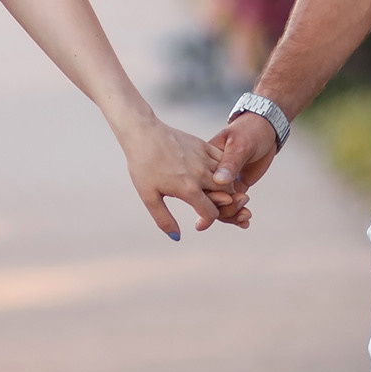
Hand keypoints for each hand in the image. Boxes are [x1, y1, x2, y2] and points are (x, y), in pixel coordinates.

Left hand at [116, 114, 231, 238]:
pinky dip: (224, 170)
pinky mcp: (204, 145)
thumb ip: (163, 219)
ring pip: (228, 178)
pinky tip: (215, 175)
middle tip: (213, 207)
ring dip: (226, 188)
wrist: (142, 133)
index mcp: (188, 189)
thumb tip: (176, 238)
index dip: (207, 221)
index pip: (211, 213)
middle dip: (223, 205)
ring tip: (215, 193)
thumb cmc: (143, 166)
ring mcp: (204, 158)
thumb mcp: (149, 196)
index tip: (198, 222)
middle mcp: (201, 174)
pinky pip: (223, 160)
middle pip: (227, 196)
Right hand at [206, 112, 280, 214]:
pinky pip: (232, 203)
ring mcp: (224, 181)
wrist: (266, 129)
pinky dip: (238, 213)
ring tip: (246, 216)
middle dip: (224, 210)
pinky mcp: (236, 185)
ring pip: (221, 205)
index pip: (202, 185)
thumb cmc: (250, 131)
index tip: (225, 202)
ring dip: (232, 214)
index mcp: (206, 162)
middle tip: (243, 209)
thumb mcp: (240, 144)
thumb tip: (220, 181)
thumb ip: (231, 163)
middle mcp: (212, 173)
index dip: (211, 198)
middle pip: (210, 200)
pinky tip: (246, 221)